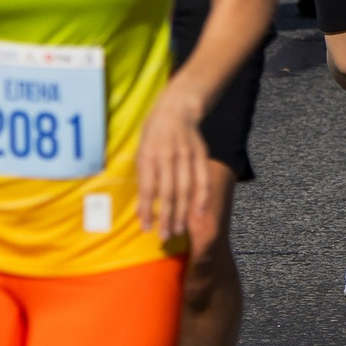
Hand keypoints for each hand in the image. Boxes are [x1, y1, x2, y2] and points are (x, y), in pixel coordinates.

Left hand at [134, 87, 214, 241]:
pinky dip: (202, 198)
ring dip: (182, 213)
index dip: (146, 210)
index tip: (146, 229)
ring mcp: (186, 155)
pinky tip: (199, 214)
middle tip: (164, 236)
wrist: (177, 109)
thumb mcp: (141, 151)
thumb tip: (142, 209)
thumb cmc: (153, 134)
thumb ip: (143, 178)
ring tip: (178, 230)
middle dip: (166, 217)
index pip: (147, 188)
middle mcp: (168, 156)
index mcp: (149, 155)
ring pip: (185, 189)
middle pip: (168, 192)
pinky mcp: (201, 154)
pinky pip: (203, 180)